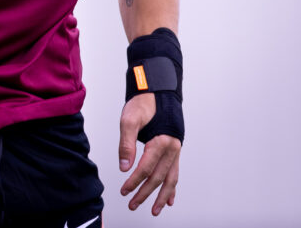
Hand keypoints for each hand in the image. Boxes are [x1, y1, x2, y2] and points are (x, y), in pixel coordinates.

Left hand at [118, 94, 180, 214]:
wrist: (158, 91)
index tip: (124, 191)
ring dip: (162, 196)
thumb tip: (124, 167)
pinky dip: (172, 187)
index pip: (146, 168)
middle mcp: (172, 148)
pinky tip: (169, 199)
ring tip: (154, 210)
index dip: (134, 181)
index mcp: (161, 141)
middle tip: (133, 205)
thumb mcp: (129, 120)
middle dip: (145, 193)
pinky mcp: (175, 149)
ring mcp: (175, 150)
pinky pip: (175, 172)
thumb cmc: (143, 103)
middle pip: (158, 177)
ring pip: (171, 178)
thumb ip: (126, 144)